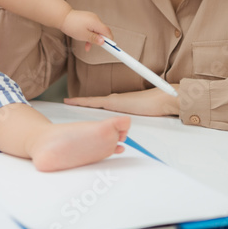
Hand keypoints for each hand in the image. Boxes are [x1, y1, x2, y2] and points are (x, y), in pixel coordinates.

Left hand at [60, 9, 111, 52]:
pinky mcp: (88, 18)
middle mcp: (95, 19)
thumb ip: (94, 39)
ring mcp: (92, 18)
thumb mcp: (84, 35)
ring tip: (86, 46)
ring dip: (94, 38)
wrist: (62, 17)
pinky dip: (90, 34)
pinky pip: (92, 28)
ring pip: (97, 31)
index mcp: (96, 22)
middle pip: (103, 32)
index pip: (108, 32)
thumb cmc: (72, 26)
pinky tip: (85, 40)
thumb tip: (103, 42)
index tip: (111, 48)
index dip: (110, 40)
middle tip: (96, 47)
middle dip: (100, 40)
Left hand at [64, 87, 180, 116]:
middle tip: (67, 101)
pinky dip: (83, 101)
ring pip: (91, 101)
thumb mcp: (136, 114)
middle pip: (92, 102)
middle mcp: (113, 100)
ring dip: (80, 102)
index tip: (75, 102)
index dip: (86, 103)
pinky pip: (93, 102)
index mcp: (117, 103)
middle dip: (80, 102)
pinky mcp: (113, 102)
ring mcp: (112, 100)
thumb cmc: (152, 107)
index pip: (98, 103)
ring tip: (67, 101)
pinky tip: (73, 102)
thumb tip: (121, 128)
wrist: (160, 100)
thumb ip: (127, 119)